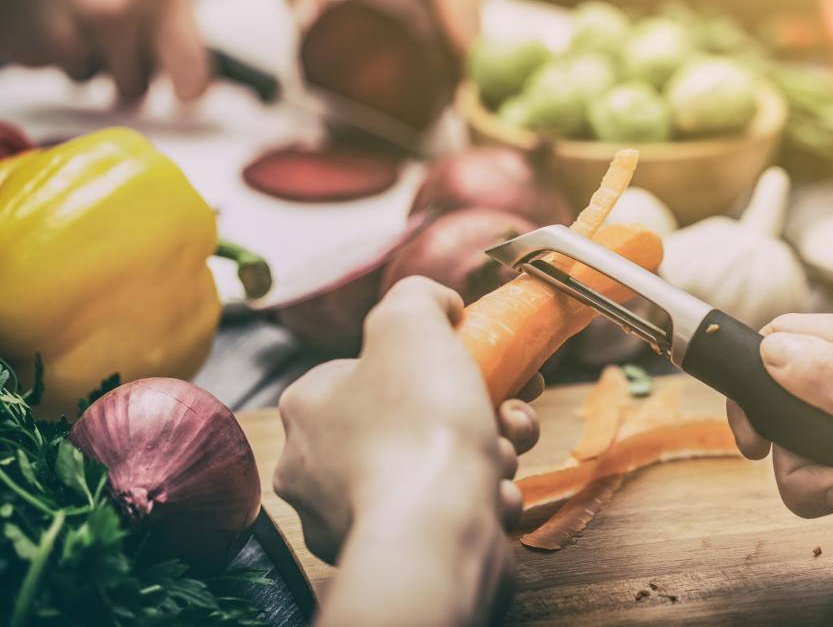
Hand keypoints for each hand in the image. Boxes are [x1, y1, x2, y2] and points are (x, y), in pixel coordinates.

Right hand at [0, 0, 208, 101]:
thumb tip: (194, 64)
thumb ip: (172, 10)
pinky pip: (54, 68)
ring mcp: (73, 33)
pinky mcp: (35, 46)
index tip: (184, 94)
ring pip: (90, 80)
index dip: (189, 90)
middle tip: (112, 40)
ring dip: (84, 59)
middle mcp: (118, 13)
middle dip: (126, 73)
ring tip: (73, 15)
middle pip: (136, 88)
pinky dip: (50, 49)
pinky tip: (47, 14)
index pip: (192, 73)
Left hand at [274, 277, 539, 625]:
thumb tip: (440, 305)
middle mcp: (314, 467)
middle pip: (413, 417)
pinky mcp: (392, 556)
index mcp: (306, 408)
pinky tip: (492, 499)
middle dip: (473, 411)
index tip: (482, 361)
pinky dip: (478, 501)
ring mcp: (349, 518)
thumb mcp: (412, 322)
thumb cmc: (420, 424)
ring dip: (486, 454)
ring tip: (501, 455)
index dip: (433, 358)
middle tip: (507, 410)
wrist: (437, 533)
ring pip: (435, 467)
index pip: (370, 368)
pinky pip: (444, 514)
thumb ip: (419, 296)